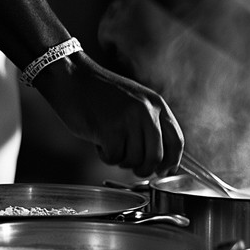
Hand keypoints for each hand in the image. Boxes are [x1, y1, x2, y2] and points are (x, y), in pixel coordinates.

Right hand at [34, 51, 183, 176]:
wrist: (72, 77)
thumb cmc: (101, 93)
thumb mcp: (136, 101)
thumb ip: (152, 124)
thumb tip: (163, 161)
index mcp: (157, 103)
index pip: (176, 141)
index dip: (171, 162)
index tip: (163, 171)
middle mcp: (147, 112)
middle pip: (156, 158)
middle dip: (144, 169)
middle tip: (133, 167)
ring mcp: (129, 121)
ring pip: (134, 161)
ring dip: (121, 159)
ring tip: (110, 142)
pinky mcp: (110, 131)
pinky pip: (114, 158)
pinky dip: (105, 155)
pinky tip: (99, 140)